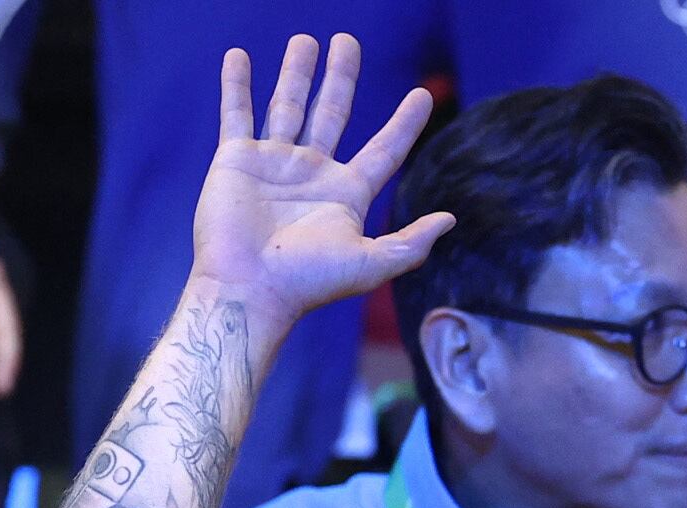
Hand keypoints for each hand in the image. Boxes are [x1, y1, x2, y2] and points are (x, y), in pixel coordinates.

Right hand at [190, 35, 453, 340]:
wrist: (250, 289)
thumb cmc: (308, 283)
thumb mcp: (369, 264)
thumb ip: (410, 243)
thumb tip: (450, 220)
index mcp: (346, 194)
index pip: (384, 150)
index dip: (405, 124)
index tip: (423, 94)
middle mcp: (312, 173)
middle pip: (332, 112)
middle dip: (341, 77)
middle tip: (347, 41)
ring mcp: (273, 163)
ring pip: (287, 105)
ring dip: (296, 72)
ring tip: (306, 40)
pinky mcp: (236, 160)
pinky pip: (237, 114)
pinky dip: (236, 85)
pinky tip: (239, 57)